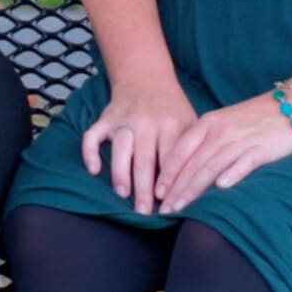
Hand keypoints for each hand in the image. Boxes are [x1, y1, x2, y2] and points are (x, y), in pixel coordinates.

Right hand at [80, 76, 198, 216]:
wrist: (146, 79)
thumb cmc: (172, 109)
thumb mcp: (190, 122)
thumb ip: (193, 149)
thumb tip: (201, 184)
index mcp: (171, 124)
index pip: (171, 159)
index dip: (169, 183)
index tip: (168, 204)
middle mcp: (146, 122)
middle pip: (144, 159)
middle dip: (144, 188)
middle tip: (144, 212)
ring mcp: (123, 120)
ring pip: (120, 149)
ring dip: (120, 173)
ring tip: (123, 194)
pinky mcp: (105, 119)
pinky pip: (92, 135)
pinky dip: (90, 152)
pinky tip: (93, 169)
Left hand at [157, 94, 291, 212]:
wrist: (289, 107)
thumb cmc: (251, 120)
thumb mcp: (220, 124)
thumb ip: (202, 143)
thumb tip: (181, 168)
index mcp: (206, 124)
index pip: (180, 152)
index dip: (166, 174)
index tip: (156, 194)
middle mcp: (219, 132)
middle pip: (192, 164)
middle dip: (176, 189)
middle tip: (164, 210)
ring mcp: (240, 140)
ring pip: (211, 167)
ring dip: (194, 189)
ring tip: (182, 207)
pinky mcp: (261, 148)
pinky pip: (244, 162)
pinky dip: (232, 174)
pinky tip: (221, 188)